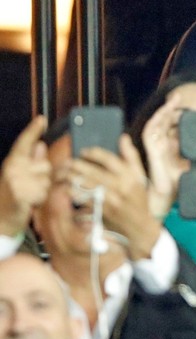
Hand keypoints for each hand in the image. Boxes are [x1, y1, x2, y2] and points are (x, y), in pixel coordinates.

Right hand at [0, 117, 49, 236]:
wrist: (0, 220)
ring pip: (47, 180)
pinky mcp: (21, 195)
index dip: (33, 130)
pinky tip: (29, 203)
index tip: (42, 119)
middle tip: (30, 187)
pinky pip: (43, 193)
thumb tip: (40, 144)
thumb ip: (31, 160)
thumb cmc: (12, 196)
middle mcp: (13, 168)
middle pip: (46, 165)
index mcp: (12, 162)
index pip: (24, 143)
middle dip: (44, 177)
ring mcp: (16, 182)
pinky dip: (40, 200)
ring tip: (29, 195)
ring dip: (43, 190)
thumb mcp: (19, 175)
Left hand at [71, 135, 161, 259]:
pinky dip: (75, 192)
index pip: (109, 159)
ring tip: (65, 173)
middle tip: (68, 162)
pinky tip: (70, 188)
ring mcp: (111, 200)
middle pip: (94, 171)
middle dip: (77, 165)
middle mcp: (121, 187)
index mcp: (131, 176)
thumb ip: (131, 156)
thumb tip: (123, 137)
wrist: (138, 226)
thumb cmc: (138, 199)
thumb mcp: (140, 176)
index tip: (84, 151)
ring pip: (86, 185)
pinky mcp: (102, 210)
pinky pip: (84, 199)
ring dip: (73, 178)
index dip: (94, 153)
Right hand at [141, 94, 184, 218]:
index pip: (175, 125)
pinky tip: (163, 112)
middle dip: (172, 108)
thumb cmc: (182, 181)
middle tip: (180, 97)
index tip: (192, 107)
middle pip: (165, 120)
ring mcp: (156, 145)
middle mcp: (163, 142)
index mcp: (173, 144)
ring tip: (173, 100)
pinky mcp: (150, 149)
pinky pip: (150, 131)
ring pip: (157, 122)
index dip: (181, 115)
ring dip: (164, 110)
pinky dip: (155, 120)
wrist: (170, 194)